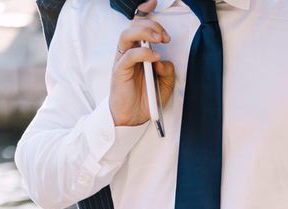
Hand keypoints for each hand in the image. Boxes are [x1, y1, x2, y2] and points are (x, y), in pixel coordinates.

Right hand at [109, 0, 174, 127]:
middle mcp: (129, 51)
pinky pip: (129, 55)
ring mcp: (123, 59)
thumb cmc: (145, 99)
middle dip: (151, 25)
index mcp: (138, 50)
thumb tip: (165, 60)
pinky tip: (155, 57)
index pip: (138, 24)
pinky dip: (143, 53)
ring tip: (160, 40)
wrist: (131, 118)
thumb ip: (168, 71)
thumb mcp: (164, 85)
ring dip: (145, 33)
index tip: (154, 3)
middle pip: (134, 25)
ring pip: (127, 35)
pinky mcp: (119, 70)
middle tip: (165, 36)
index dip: (145, 11)